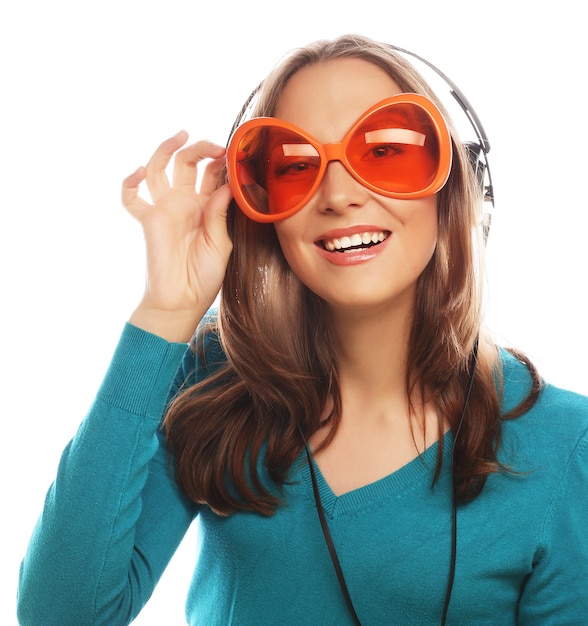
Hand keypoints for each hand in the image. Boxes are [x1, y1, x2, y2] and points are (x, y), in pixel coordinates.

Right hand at [122, 131, 232, 341]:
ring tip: (182, 135)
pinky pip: (132, 198)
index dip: (223, 164)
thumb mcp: (221, 244)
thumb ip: (220, 215)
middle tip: (216, 147)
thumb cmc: (205, 277)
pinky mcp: (149, 220)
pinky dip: (130, 183)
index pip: (213, 176)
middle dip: (201, 150)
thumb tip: (226, 185)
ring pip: (160, 170)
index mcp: (208, 208)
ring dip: (168, 149)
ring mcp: (166, 209)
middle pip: (188, 164)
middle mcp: (185, 204)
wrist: (182, 301)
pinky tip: (140, 172)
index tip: (236, 157)